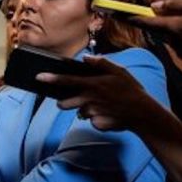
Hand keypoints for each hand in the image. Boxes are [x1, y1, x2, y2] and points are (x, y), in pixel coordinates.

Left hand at [36, 56, 158, 130]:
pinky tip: (108, 114)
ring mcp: (92, 113)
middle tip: (68, 99)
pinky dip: (96, 118)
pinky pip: (91, 120)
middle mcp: (90, 99)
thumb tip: (86, 57)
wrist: (143, 114)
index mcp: (93, 84)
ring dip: (83, 109)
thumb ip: (102, 63)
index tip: (38, 77)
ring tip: (98, 105)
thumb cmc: (131, 90)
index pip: (66, 81)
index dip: (51, 79)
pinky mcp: (97, 124)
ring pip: (78, 112)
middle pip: (65, 102)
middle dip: (62, 102)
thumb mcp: (119, 71)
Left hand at [133, 0, 181, 62]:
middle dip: (166, 22)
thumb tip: (155, 7)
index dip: (131, 18)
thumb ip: (176, 5)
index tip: (116, 14)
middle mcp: (176, 42)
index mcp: (176, 27)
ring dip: (180, 29)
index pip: (147, 23)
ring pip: (173, 37)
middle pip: (161, 30)